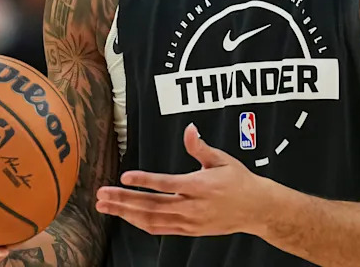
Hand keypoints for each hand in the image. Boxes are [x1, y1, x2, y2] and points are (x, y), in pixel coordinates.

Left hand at [96, 123, 264, 236]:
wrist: (256, 210)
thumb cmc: (239, 181)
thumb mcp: (222, 160)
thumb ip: (200, 147)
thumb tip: (189, 129)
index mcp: (199, 186)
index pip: (167, 184)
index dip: (145, 180)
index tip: (125, 177)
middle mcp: (192, 207)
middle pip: (151, 205)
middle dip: (124, 200)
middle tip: (102, 194)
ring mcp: (189, 222)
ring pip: (152, 219)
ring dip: (126, 212)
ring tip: (105, 206)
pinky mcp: (189, 230)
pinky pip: (160, 229)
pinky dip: (140, 223)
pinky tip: (125, 216)